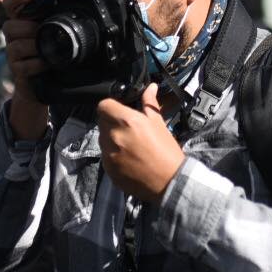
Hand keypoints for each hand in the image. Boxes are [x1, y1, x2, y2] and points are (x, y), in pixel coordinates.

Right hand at [0, 0, 49, 140]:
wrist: (48, 80)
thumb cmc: (51, 50)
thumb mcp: (54, 31)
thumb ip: (54, 17)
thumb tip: (68, 0)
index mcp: (21, 22)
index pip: (9, 4)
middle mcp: (13, 36)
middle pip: (9, 26)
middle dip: (28, 29)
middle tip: (43, 31)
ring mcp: (12, 54)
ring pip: (14, 46)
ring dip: (34, 47)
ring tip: (47, 50)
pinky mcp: (16, 70)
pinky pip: (22, 66)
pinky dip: (37, 64)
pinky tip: (47, 63)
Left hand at [97, 84, 184, 202]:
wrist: (170, 183)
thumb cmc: (167, 152)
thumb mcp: (159, 124)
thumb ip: (149, 103)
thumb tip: (150, 87)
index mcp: (127, 121)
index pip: (103, 105)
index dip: (111, 106)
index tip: (119, 111)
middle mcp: (114, 136)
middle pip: (102, 122)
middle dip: (112, 122)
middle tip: (127, 129)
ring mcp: (109, 154)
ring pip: (102, 139)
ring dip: (111, 138)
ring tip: (129, 146)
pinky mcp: (108, 169)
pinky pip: (105, 156)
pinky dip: (112, 155)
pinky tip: (128, 159)